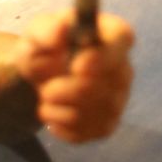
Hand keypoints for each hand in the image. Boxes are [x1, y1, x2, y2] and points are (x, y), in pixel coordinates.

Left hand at [16, 11, 133, 142]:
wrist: (40, 76)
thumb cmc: (45, 46)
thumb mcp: (38, 32)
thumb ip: (45, 30)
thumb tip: (59, 31)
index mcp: (111, 33)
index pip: (123, 39)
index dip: (105, 56)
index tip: (76, 66)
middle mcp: (123, 65)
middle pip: (113, 81)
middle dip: (74, 90)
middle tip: (46, 90)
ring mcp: (119, 97)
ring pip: (102, 110)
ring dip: (65, 109)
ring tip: (46, 98)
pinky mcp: (108, 123)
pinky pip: (91, 132)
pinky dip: (64, 127)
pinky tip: (53, 114)